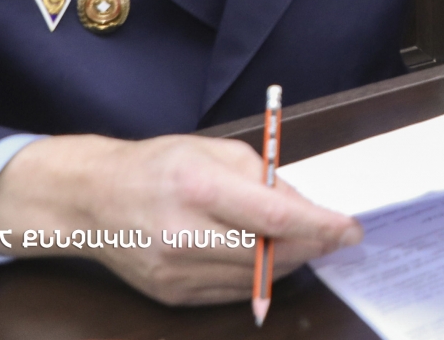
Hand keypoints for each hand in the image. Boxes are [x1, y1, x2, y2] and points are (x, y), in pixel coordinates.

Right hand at [0, 133, 361, 305]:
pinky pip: (232, 292)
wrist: (92, 200)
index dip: (321, 226)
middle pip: (270, 254)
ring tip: (305, 241)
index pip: (275, 217)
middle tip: (337, 235)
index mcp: (199, 188)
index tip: (351, 229)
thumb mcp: (214, 149)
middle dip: (314, 246)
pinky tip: (267, 257)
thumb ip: (263, 177)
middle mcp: (185, 235)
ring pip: (256, 279)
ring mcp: (176, 272)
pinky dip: (259, 276)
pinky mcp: (171, 295)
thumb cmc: (159, 165)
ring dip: (290, 262)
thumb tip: (304, 207)